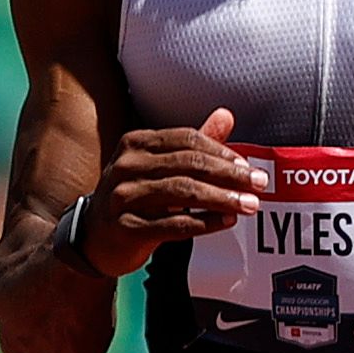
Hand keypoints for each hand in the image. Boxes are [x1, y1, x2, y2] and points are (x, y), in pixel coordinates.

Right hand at [80, 108, 259, 275]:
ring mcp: (123, 197)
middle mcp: (126, 166)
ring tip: (249, 205)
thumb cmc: (134, 196)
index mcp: (135, 144)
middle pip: (188, 164)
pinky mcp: (126, 228)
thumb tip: (226, 115)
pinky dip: (204, 223)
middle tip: (259, 184)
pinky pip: (173, 225)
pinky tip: (225, 222)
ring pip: (182, 193)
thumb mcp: (158, 165)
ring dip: (222, 199)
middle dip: (229, 174)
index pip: (186, 139)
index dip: (222, 151)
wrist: (93, 237)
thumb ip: (192, 143)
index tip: (248, 166)